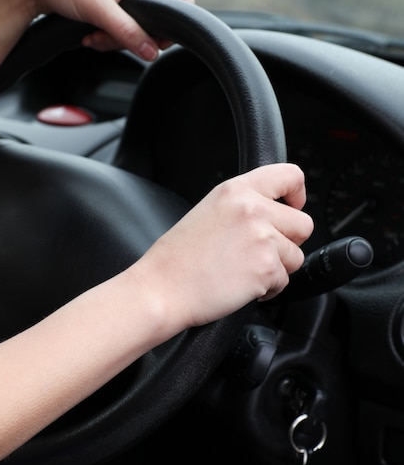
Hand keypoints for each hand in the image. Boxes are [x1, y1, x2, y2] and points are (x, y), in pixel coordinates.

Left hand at [0, 0, 193, 67]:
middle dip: (135, 39)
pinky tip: (90, 35)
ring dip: (116, 41)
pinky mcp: (113, 9)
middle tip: (113, 39)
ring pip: (136, 32)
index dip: (173, 26)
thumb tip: (152, 53)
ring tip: (94, 36)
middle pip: (156, 24)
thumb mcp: (99, 10)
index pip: (178, 2)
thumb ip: (128, 32)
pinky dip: (106, 39)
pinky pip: (121, 32)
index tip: (157, 43)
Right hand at [133, 163, 313, 331]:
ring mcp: (263, 239)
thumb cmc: (178, 257)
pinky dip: (268, 288)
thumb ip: (244, 204)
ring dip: (277, 267)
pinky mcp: (267, 268)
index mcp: (236, 190)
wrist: (162, 289)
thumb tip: (275, 212)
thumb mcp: (209, 210)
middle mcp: (254, 209)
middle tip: (261, 251)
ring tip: (244, 270)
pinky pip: (285, 280)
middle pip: (303, 223)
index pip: (290, 175)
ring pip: (296, 255)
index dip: (298, 194)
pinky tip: (241, 285)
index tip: (292, 207)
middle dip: (288, 241)